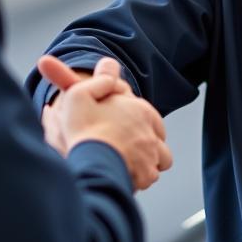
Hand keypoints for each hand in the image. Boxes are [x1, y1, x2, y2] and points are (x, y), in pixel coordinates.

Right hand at [37, 56, 171, 190]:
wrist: (92, 162)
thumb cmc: (85, 129)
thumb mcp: (82, 93)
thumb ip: (100, 79)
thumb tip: (111, 65)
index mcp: (140, 109)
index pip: (144, 111)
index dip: (130, 116)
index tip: (115, 122)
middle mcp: (151, 131)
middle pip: (156, 134)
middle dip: (145, 138)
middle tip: (123, 142)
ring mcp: (152, 155)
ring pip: (159, 157)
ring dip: (146, 158)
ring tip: (127, 160)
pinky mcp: (147, 175)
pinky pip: (149, 176)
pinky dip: (139, 176)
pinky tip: (123, 174)